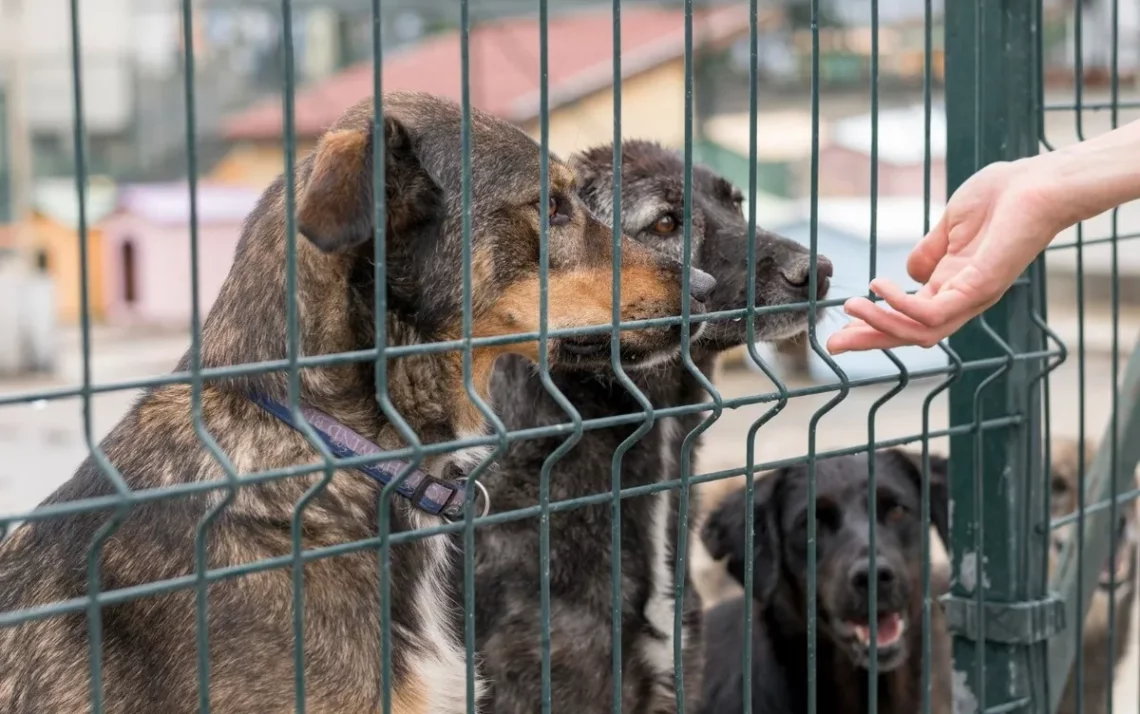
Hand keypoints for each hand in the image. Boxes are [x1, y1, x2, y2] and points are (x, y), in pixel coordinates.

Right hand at [825, 159, 1065, 354]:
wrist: (1039, 182)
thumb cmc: (1002, 196)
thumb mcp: (950, 225)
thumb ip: (929, 251)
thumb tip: (908, 272)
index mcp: (953, 285)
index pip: (909, 316)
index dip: (875, 323)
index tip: (843, 324)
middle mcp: (962, 298)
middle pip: (910, 334)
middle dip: (870, 340)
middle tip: (833, 343)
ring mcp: (972, 296)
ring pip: (918, 332)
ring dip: (880, 325)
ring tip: (851, 307)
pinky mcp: (980, 288)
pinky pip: (932, 313)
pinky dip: (901, 305)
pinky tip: (880, 286)